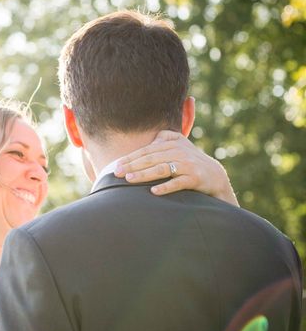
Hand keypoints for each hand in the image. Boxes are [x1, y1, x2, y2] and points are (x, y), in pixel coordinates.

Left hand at [114, 130, 238, 205]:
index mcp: (172, 143)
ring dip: (144, 175)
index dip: (131, 157)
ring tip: (129, 180)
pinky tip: (153, 192)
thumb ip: (164, 138)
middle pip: (151, 159)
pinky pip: (178, 183)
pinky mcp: (195, 178)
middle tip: (117, 173)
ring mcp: (188, 165)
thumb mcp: (179, 145)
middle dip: (132, 166)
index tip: (116, 165)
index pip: (147, 150)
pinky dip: (166, 187)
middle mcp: (179, 152)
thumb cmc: (190, 161)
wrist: (215, 176)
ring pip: (162, 169)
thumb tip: (150, 138)